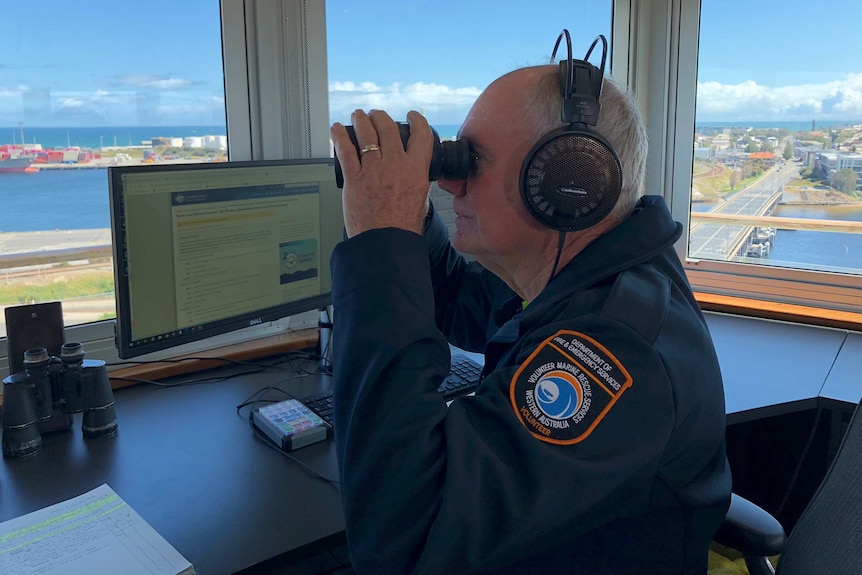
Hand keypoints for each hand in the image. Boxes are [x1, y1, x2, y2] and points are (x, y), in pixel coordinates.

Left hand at [331, 109, 433, 237]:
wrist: (386, 242)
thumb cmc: (403, 227)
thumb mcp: (420, 200)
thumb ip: (415, 182)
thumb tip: (412, 177)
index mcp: (415, 170)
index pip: (420, 135)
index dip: (416, 120)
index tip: (410, 116)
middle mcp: (395, 164)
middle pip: (387, 128)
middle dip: (380, 117)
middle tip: (376, 115)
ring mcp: (373, 169)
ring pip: (366, 134)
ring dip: (360, 120)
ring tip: (358, 115)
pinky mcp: (354, 178)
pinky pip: (344, 150)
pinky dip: (339, 137)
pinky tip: (336, 129)